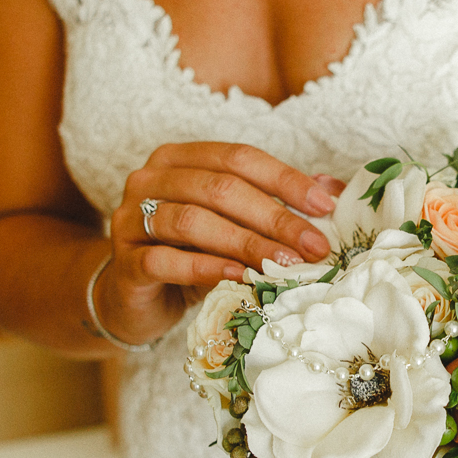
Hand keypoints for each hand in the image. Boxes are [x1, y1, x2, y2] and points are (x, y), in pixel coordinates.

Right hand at [95, 143, 341, 344]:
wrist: (134, 300)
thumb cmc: (191, 256)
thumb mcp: (234, 227)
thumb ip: (275, 204)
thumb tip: (333, 190)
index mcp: (179, 159)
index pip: (238, 157)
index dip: (285, 179)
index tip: (326, 206)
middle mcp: (150, 180)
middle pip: (219, 188)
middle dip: (274, 217)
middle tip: (315, 246)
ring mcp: (129, 220)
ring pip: (192, 221)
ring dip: (246, 243)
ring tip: (286, 264)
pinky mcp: (124, 263)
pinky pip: (165, 260)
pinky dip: (205, 267)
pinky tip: (238, 277)